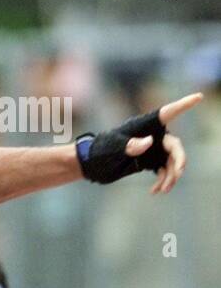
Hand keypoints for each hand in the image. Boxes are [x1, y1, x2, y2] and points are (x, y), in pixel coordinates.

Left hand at [76, 92, 198, 191]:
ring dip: (171, 175)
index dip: (184, 105)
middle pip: (174, 146)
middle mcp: (152, 136)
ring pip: (171, 161)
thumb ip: (130, 145)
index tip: (198, 97)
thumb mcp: (113, 148)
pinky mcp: (148, 162)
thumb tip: (149, 142)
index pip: (167, 113)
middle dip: (178, 160)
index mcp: (144, 125)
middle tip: (177, 173)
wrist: (90, 165)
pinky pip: (163, 171)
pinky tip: (156, 191)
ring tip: (164, 189)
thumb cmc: (100, 150)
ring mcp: (151, 149)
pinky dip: (162, 180)